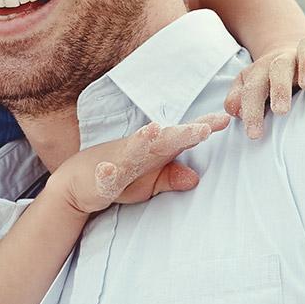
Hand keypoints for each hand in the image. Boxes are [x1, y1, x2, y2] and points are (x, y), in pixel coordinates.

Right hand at [54, 112, 230, 215]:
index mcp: (156, 150)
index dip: (202, 128)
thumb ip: (172, 178)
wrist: (79, 183)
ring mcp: (120, 160)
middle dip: (184, 132)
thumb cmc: (120, 178)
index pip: (182, 137)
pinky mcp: (102, 176)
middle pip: (166, 138)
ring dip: (146, 140)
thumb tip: (196, 178)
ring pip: (135, 149)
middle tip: (207, 127)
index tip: (225, 120)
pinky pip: (106, 173)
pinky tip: (108, 169)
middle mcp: (140, 149)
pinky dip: (107, 171)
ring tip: (157, 131)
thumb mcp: (151, 183)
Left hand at [224, 34, 304, 137]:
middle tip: (280, 110)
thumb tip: (233, 111)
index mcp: (261, 71)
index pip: (253, 88)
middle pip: (278, 67)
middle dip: (278, 88)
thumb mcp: (252, 89)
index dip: (251, 110)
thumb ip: (239, 99)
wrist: (290, 56)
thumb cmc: (269, 84)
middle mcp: (284, 61)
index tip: (254, 134)